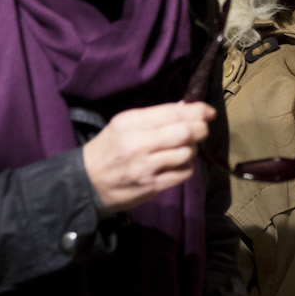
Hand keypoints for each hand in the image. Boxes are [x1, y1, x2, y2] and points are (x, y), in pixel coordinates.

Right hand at [81, 101, 214, 212]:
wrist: (86, 182)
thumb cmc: (109, 148)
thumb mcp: (123, 124)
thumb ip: (154, 117)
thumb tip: (188, 109)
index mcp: (130, 123)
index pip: (173, 112)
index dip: (197, 111)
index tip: (208, 111)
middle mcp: (137, 144)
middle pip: (185, 132)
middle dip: (200, 129)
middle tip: (201, 129)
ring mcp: (145, 168)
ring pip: (187, 153)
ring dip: (192, 149)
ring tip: (184, 147)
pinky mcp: (151, 187)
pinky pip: (183, 174)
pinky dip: (187, 166)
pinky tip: (179, 163)